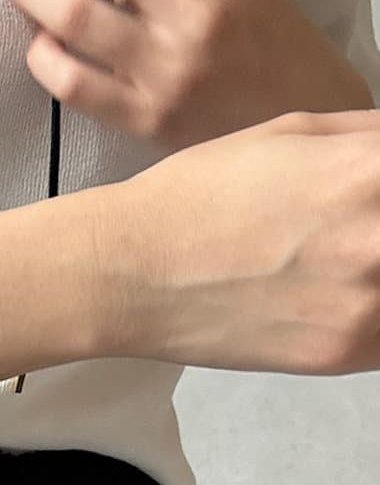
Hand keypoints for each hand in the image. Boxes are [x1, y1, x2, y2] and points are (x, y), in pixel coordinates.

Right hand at [104, 108, 379, 374]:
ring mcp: (368, 301)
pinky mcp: (345, 352)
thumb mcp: (292, 132)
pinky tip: (340, 303)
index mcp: (374, 169)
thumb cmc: (198, 198)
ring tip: (338, 267)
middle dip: (377, 233)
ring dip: (375, 278)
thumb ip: (368, 139)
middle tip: (351, 240)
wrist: (129, 273)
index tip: (372, 207)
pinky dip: (374, 321)